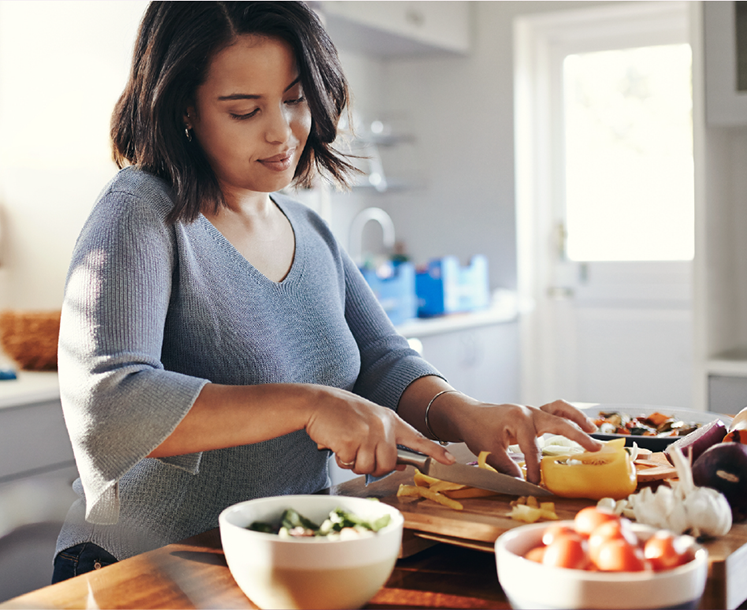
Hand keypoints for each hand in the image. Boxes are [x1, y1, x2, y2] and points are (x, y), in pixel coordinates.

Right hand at [304, 385, 454, 477]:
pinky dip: (342, 459)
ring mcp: (368, 433)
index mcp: (389, 419)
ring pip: (370, 467)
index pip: (417, 438)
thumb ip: (386, 439)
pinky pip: (351, 464)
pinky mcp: (352, 441)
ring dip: (356, 463)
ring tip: (346, 445)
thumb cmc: (341, 413)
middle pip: (389, 463)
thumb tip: (401, 464)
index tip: (449, 461)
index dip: (434, 452)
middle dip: (374, 466)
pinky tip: (337, 443)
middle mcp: (383, 425)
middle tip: (359, 453)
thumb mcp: (369, 421)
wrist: (317, 403)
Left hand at [453, 399, 602, 483]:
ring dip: (577, 419)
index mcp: (518, 420)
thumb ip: (506, 467)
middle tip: (594, 449)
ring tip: (593, 430)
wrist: (468, 414)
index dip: (536, 470)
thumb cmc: (476, 429)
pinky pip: (555, 410)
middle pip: (558, 423)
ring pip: (560, 410)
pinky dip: (568, 415)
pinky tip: (579, 424)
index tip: (536, 484)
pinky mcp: (533, 414)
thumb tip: (523, 483)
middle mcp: (529, 412)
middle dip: (577, 436)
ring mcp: (532, 410)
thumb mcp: (488, 450)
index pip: (533, 450)